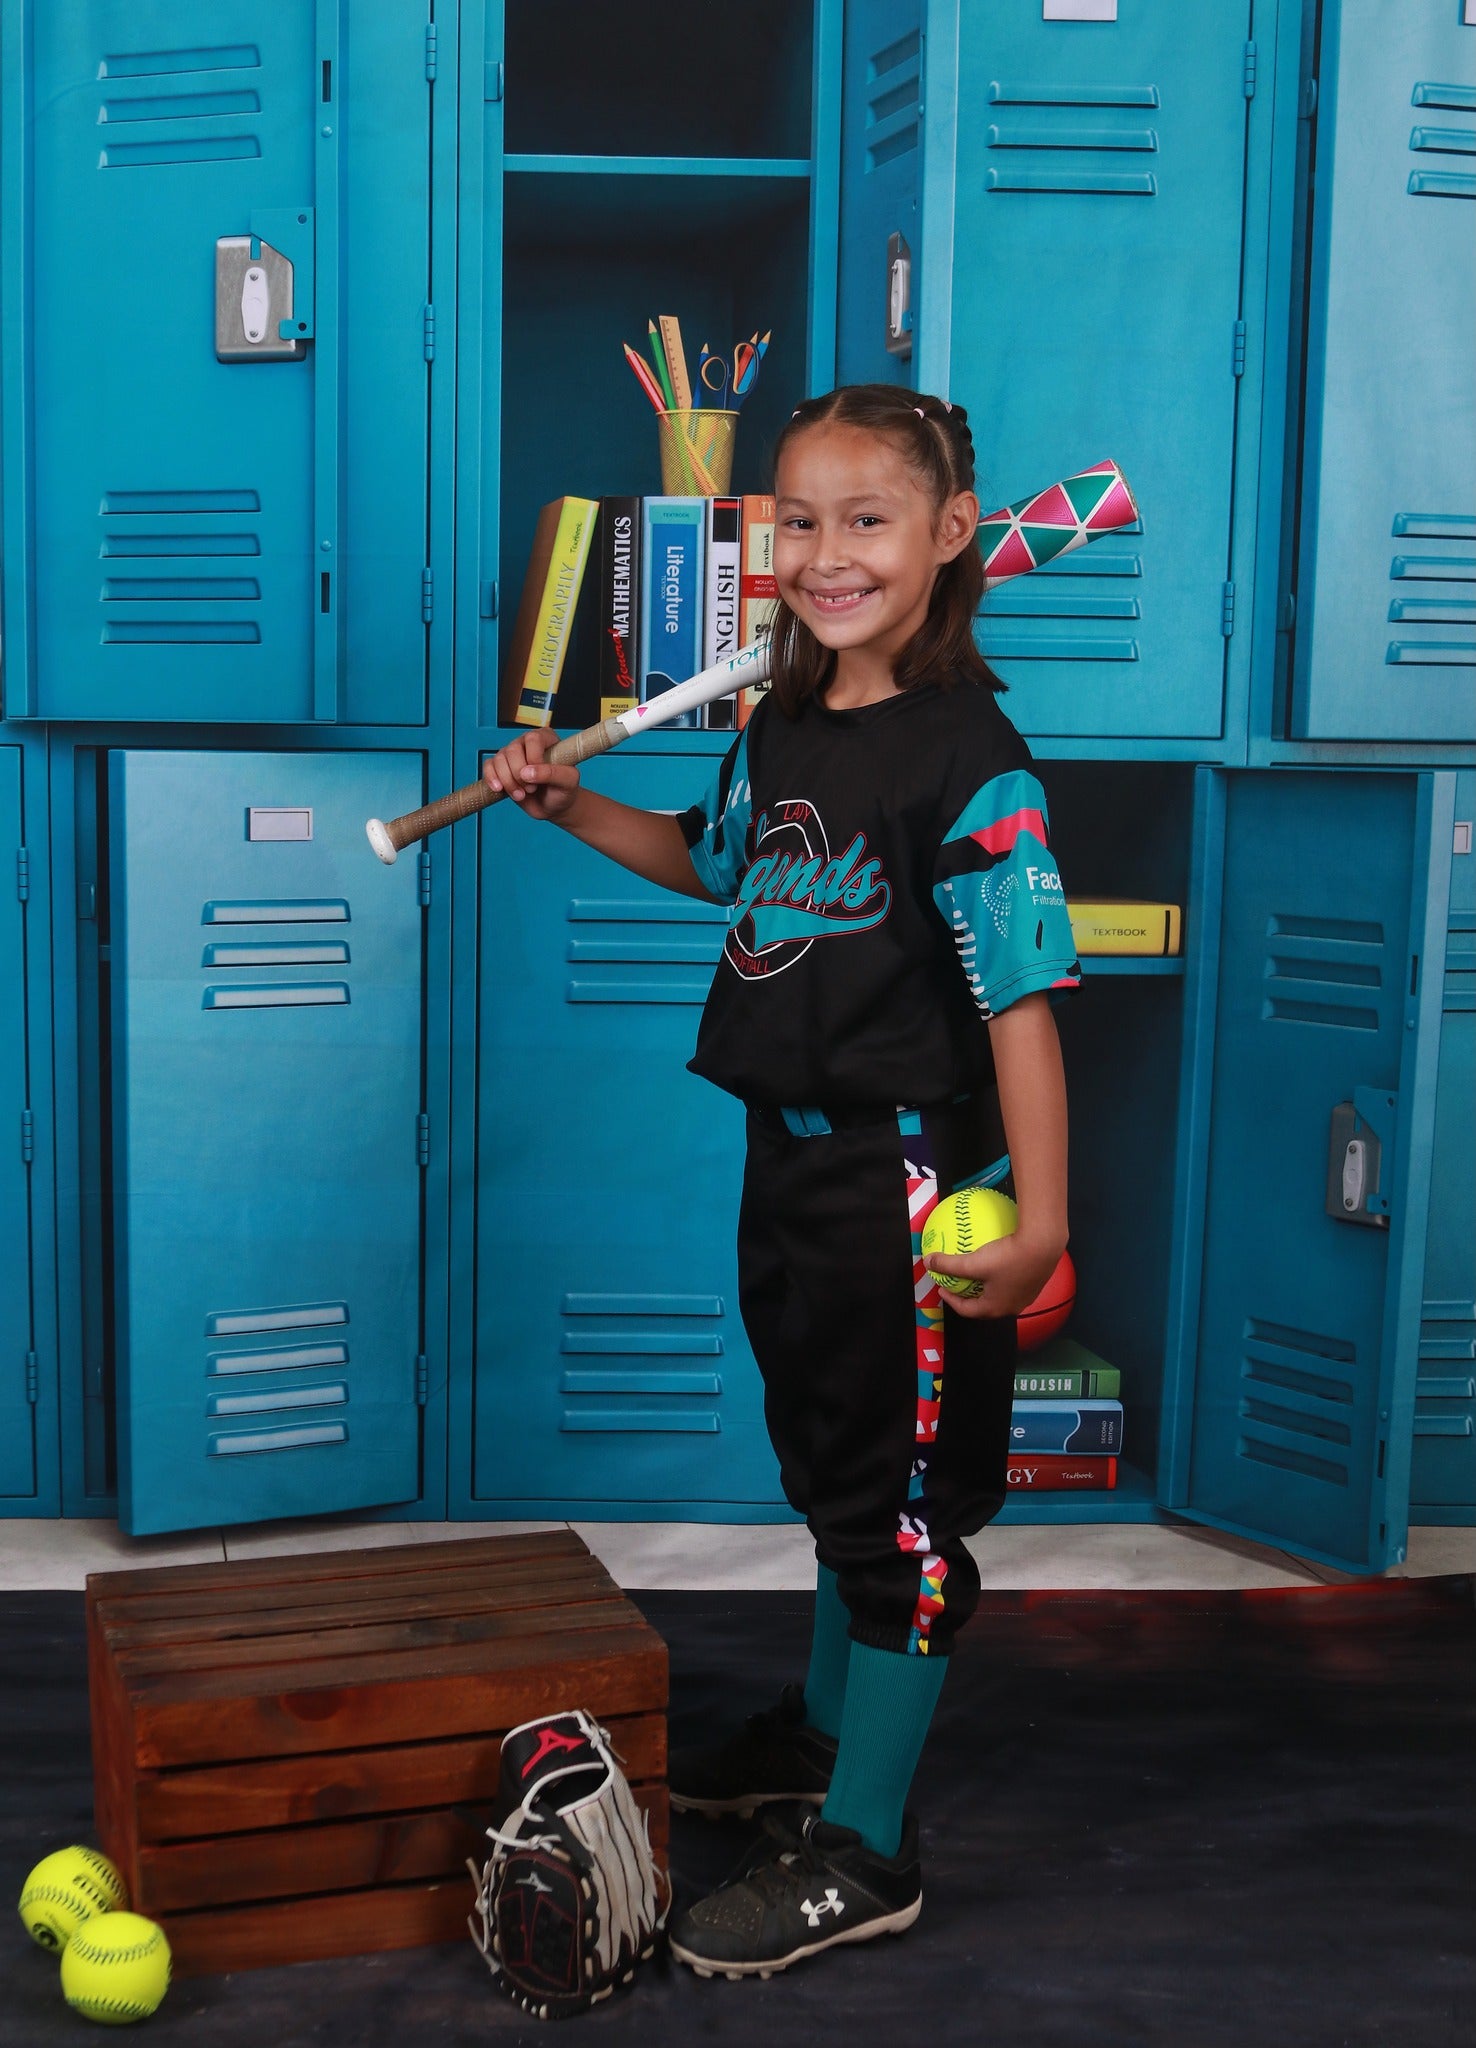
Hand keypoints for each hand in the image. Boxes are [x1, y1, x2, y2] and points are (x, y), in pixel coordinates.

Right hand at [482, 727, 581, 823]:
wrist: (553, 807)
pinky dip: (491, 779)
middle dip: (519, 774)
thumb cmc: (563, 791)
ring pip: (499, 759)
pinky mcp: (500, 767)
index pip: (533, 739)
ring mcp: (512, 754)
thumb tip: (527, 772)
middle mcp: (527, 743)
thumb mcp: (568, 782)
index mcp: (546, 738)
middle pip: (513, 750)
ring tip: (521, 795)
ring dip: (508, 781)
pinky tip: (500, 789)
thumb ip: (553, 773)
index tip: (540, 779)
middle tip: (532, 789)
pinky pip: (488, 766)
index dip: (533, 759)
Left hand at [924, 1229, 1065, 1321]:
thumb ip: (949, 1264)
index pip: (967, 1310)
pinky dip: (1000, 1276)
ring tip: (977, 1274)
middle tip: (958, 1284)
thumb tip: (928, 1262)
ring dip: (986, 1287)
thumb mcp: (973, 1262)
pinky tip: (999, 1260)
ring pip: (1000, 1294)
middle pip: (984, 1305)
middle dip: (969, 1296)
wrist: (1043, 1245)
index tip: (942, 1288)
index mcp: (995, 1307)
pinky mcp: (1036, 1282)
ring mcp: (1026, 1296)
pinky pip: (1012, 1282)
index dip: (951, 1300)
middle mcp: (1012, 1306)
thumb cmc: (1008, 1258)